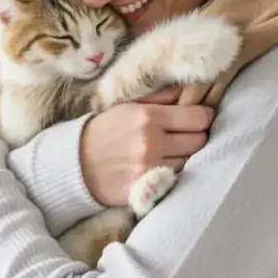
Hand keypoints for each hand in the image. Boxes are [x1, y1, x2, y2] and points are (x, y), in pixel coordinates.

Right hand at [79, 86, 215, 206]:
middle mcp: (152, 142)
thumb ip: (161, 97)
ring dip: (185, 155)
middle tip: (186, 134)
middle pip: (200, 140)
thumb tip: (191, 87)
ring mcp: (150, 168)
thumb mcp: (128, 105)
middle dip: (197, 135)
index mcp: (148, 117)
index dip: (203, 116)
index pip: (199, 117)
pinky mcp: (146, 189)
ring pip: (191, 161)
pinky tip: (164, 165)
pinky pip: (176, 179)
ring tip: (171, 150)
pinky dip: (173, 171)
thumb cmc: (103, 130)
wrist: (74, 163)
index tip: (199, 116)